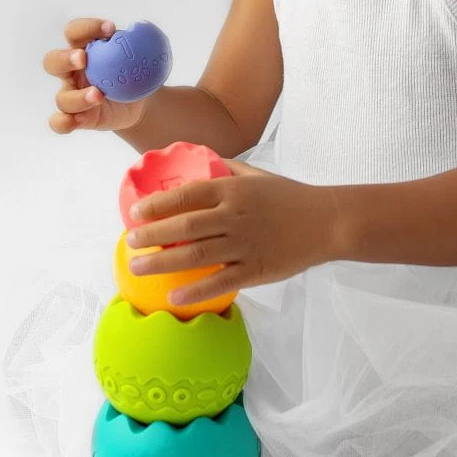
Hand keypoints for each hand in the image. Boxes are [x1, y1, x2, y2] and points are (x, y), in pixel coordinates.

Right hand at [43, 16, 150, 135]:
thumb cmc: (133, 70)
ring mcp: (72, 95)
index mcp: (83, 48)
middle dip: (65, 58)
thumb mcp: (138, 54)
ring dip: (78, 97)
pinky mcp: (77, 117)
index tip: (110, 29)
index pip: (74, 31)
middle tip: (83, 58)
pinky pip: (60, 122)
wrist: (139, 102)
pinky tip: (80, 120)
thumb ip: (137, 42)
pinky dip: (64, 122)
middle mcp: (72, 71)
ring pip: (61, 97)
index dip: (86, 27)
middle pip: (52, 62)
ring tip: (98, 95)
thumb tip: (143, 29)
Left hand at [124, 161, 340, 305]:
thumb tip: (200, 161)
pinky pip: (221, 282)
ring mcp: (245, 244)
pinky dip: (196, 290)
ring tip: (138, 267)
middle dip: (153, 235)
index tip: (135, 212)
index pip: (188, 195)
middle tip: (130, 242)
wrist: (326, 221)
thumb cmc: (288, 197)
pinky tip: (174, 295)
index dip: (158, 204)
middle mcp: (235, 216)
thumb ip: (227, 169)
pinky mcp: (256, 269)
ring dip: (164, 262)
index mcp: (233, 190)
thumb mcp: (257, 175)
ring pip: (197, 255)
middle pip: (186, 226)